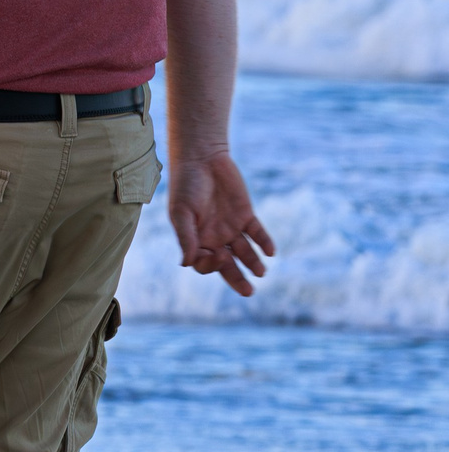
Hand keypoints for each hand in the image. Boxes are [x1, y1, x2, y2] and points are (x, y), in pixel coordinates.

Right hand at [167, 150, 273, 297]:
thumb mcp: (181, 212)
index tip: (215, 255)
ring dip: (253, 263)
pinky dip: (264, 242)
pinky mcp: (245, 215)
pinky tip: (271, 252)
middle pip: (227, 265)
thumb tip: (186, 263)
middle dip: (237, 279)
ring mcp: (230, 227)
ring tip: (262, 273)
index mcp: (195, 240)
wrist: (202, 159)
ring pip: (244, 252)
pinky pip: (257, 233)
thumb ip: (185, 237)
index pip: (205, 263)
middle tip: (249, 292)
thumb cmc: (186, 185)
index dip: (211, 266)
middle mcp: (213, 237)